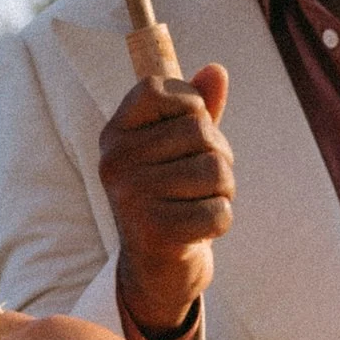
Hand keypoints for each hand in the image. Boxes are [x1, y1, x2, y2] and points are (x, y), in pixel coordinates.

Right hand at [98, 60, 231, 333]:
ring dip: (224, 189)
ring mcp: (132, 197)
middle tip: (202, 180)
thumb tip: (217, 71)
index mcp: (115, 134)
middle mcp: (116, 162)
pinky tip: (199, 229)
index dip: (191, 106)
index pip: (160, 88)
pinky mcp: (155, 232)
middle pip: (199, 131)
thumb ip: (197, 110)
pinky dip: (221, 221)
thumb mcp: (179, 148)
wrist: (156, 268)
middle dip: (218, 154)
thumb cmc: (171, 196)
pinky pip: (220, 211)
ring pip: (216, 170)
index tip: (187, 134)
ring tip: (201, 202)